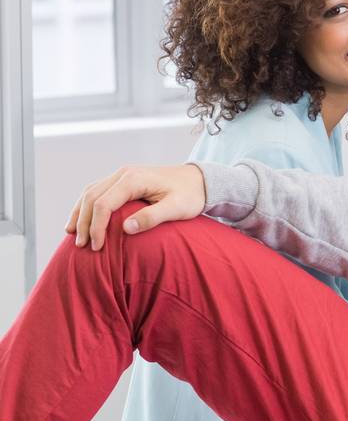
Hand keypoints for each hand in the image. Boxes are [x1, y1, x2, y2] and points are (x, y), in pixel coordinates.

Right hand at [67, 164, 206, 250]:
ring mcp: (122, 175)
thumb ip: (152, 217)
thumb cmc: (191, 195)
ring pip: (90, 192)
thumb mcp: (177, 208)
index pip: (103, 204)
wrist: (200, 180)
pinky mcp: (123, 180)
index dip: (96, 226)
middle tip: (81, 246)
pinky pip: (97, 191)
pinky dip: (86, 206)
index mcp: (134, 179)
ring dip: (79, 213)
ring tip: (73, 235)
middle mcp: (124, 173)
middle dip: (83, 222)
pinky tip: (81, 220)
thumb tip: (125, 229)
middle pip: (91, 198)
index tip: (97, 247)